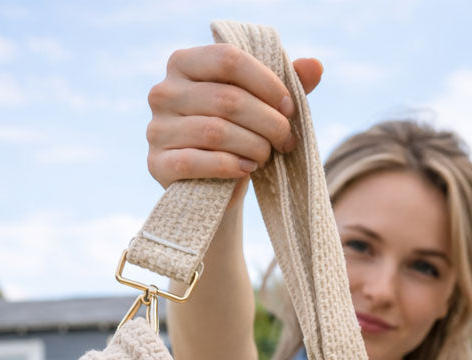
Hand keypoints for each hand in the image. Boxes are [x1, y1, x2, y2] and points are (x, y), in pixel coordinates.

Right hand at [147, 44, 322, 202]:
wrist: (212, 188)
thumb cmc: (239, 139)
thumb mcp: (261, 108)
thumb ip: (286, 84)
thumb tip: (315, 66)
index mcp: (184, 63)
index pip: (228, 59)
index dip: (266, 83)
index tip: (290, 108)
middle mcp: (163, 92)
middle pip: (226, 99)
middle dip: (267, 122)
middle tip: (286, 140)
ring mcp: (156, 128)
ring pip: (215, 131)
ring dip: (252, 146)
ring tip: (266, 156)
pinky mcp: (157, 164)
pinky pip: (196, 161)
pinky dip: (229, 166)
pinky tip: (247, 170)